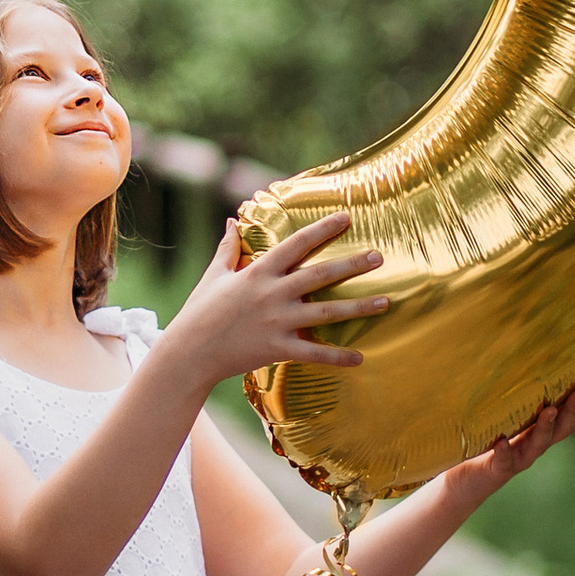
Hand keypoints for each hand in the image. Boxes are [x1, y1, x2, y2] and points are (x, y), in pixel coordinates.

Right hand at [166, 211, 386, 382]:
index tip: (346, 217)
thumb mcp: (214, 275)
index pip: (295, 245)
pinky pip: (313, 353)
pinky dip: (337, 357)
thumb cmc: (200, 311)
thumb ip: (227, 248)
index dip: (322, 230)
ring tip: (385, 302)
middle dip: (351, 265)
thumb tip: (230, 221)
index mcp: (258, 273)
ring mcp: (277, 323)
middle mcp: (272, 295)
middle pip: (319, 276)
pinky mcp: (277, 349)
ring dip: (358, 308)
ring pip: (326, 314)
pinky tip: (360, 357)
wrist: (189, 352)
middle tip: (379, 256)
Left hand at [435, 364, 574, 512]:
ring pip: (539, 443)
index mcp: (545, 427)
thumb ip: (522, 391)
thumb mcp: (510, 412)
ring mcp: (520, 456)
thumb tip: (530, 350)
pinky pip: (504, 461)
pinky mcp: (498, 468)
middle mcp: (538, 442)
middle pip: (564, 426)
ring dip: (546, 426)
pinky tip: (501, 442)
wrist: (468, 479)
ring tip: (550, 410)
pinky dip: (504, 451)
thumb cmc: (491, 439)